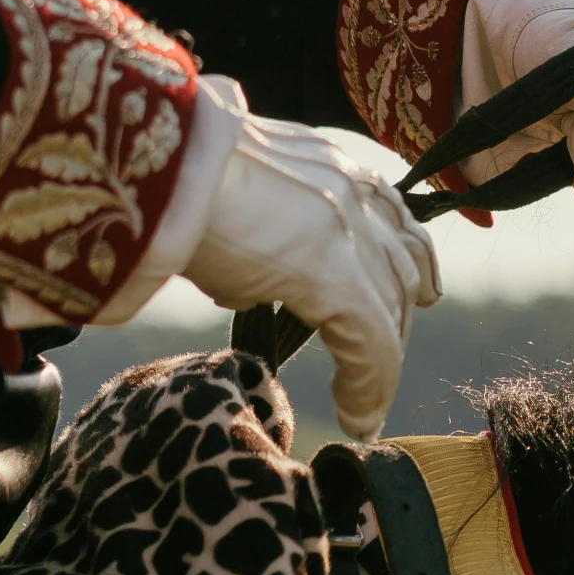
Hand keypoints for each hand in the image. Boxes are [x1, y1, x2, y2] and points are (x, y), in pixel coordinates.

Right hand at [182, 83, 439, 439]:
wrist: (158, 157)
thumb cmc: (168, 176)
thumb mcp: (227, 197)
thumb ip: (255, 229)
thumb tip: (251, 282)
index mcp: (326, 164)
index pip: (388, 221)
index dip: (403, 268)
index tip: (415, 300)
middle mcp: (349, 191)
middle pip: (400, 265)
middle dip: (397, 315)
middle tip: (381, 355)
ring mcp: (348, 231)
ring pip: (390, 307)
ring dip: (383, 357)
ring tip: (366, 400)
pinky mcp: (335, 274)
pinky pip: (373, 344)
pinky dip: (370, 386)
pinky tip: (358, 417)